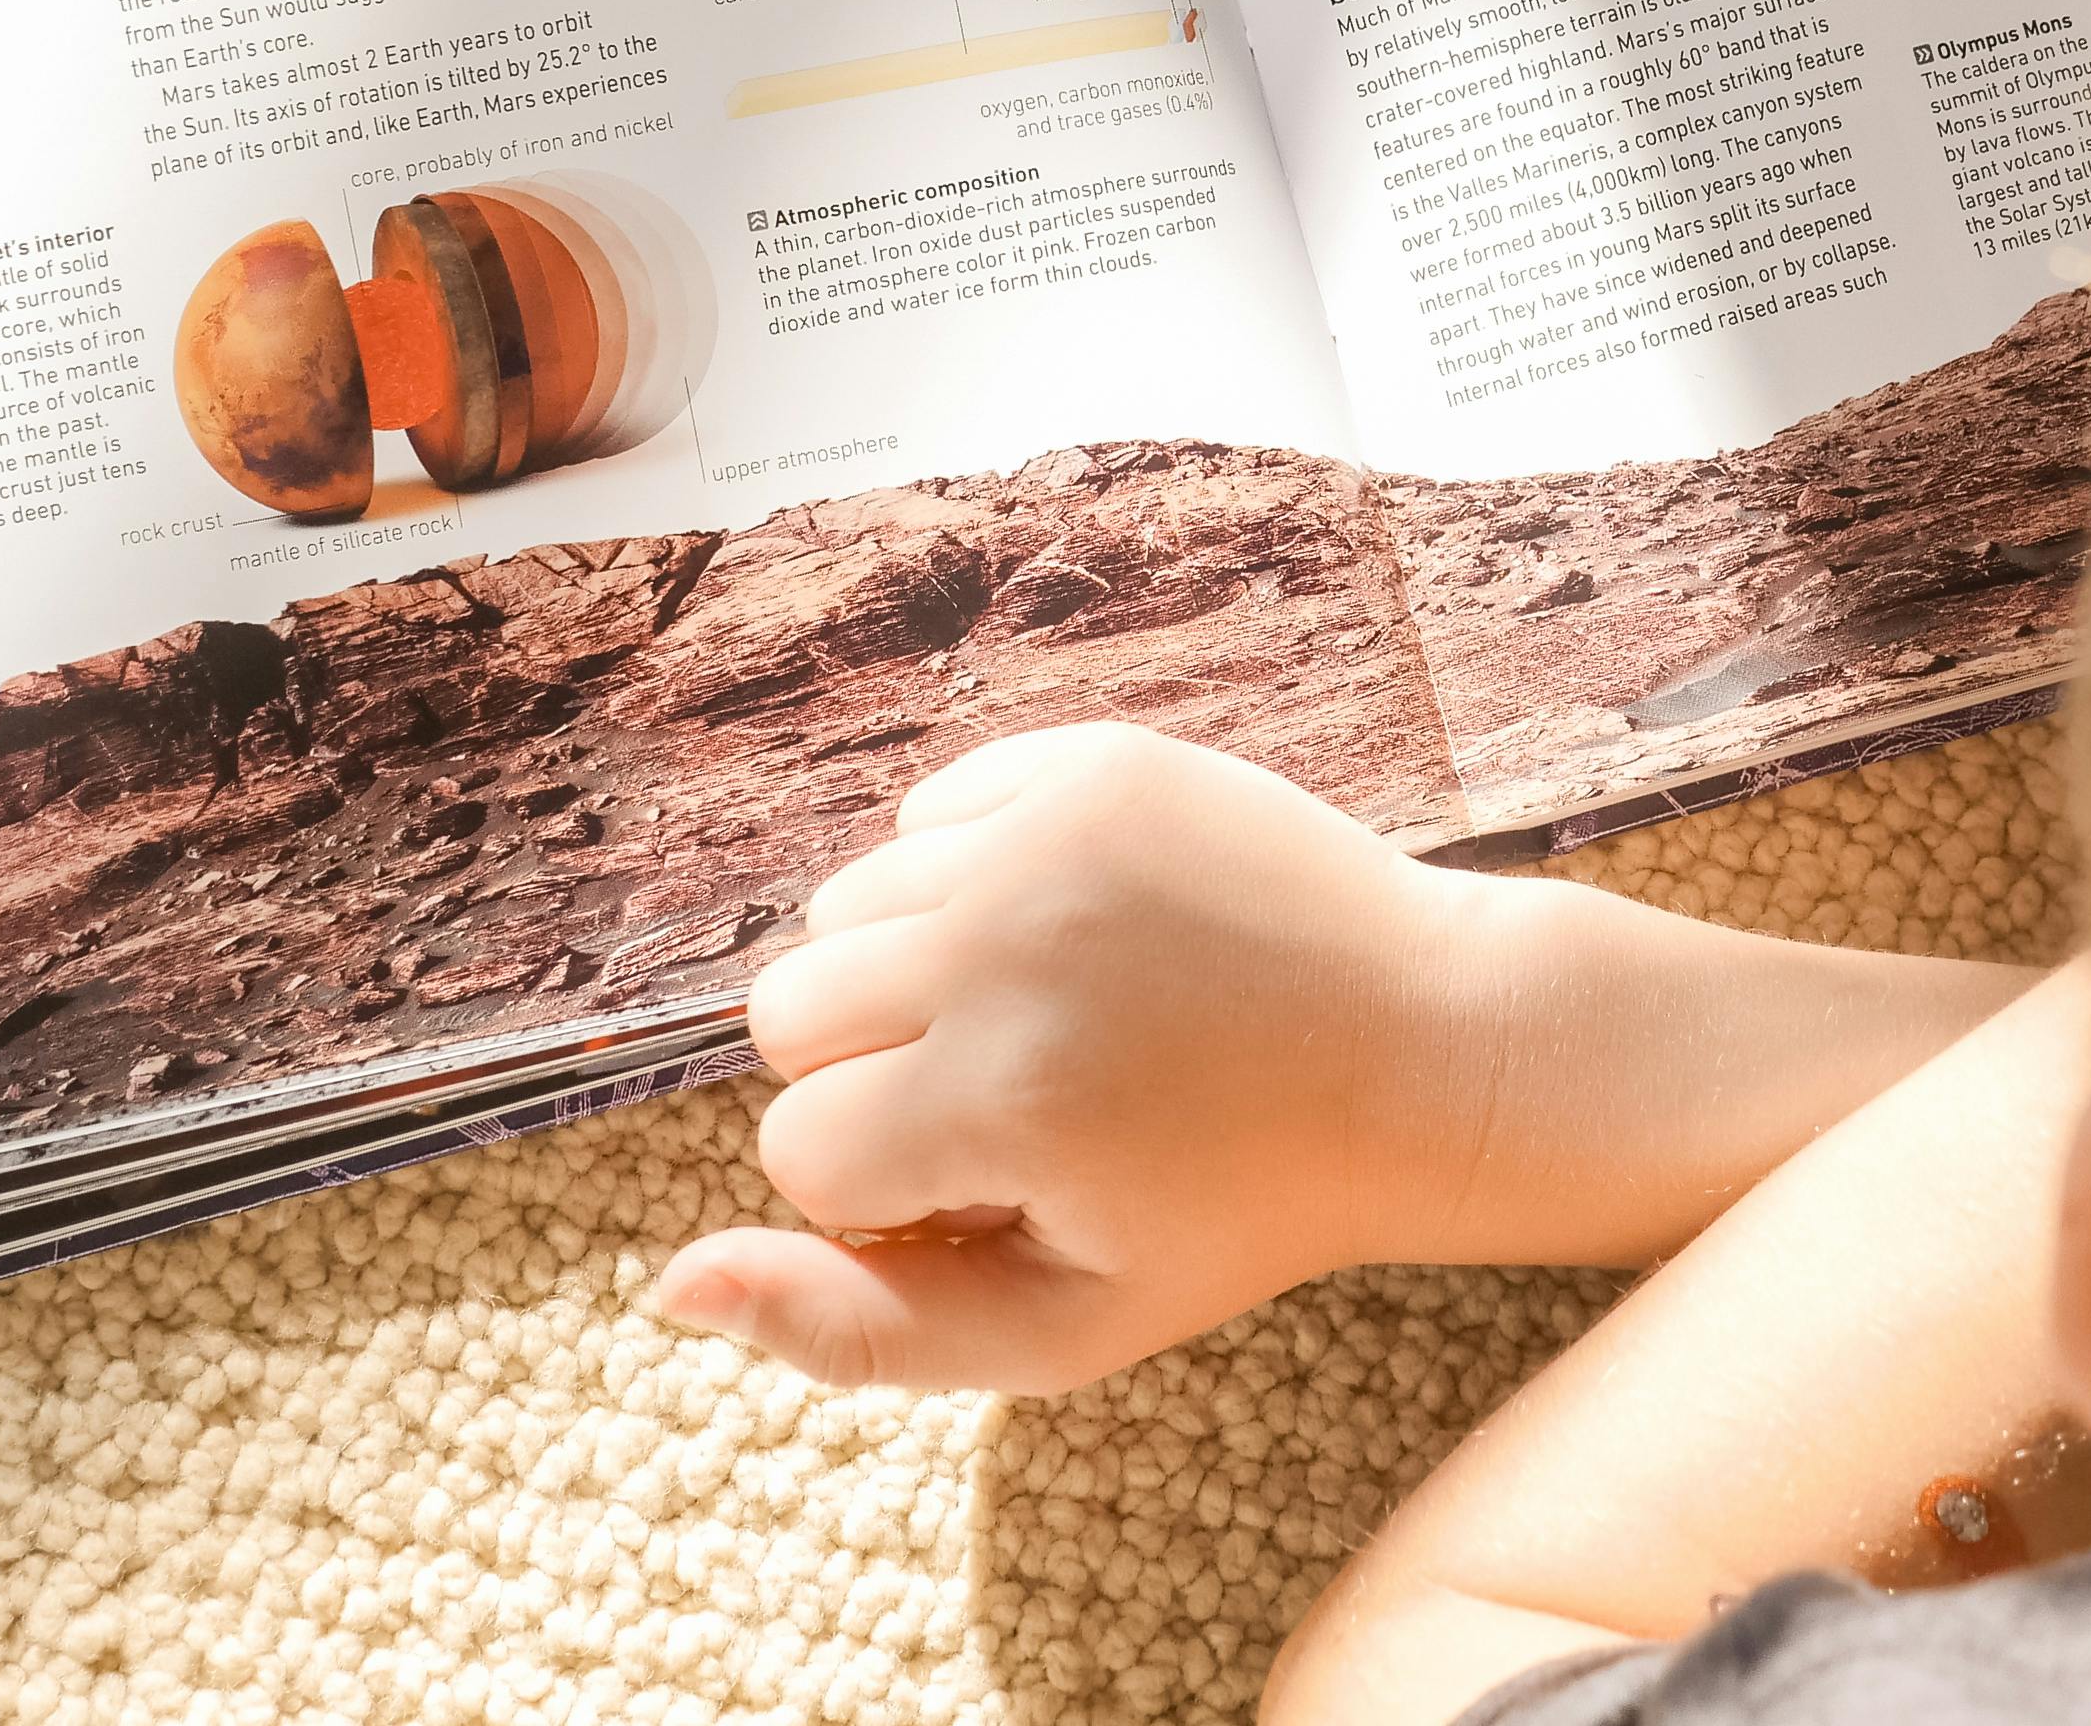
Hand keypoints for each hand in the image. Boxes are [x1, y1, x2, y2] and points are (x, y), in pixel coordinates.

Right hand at [648, 723, 1512, 1393]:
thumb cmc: (1240, 1211)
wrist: (1427, 1052)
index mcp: (1000, 1100)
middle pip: (786, 1011)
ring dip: (916, 972)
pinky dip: (972, 878)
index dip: (896, 1191)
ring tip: (1053, 1015)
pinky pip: (930, 813)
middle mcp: (1007, 945)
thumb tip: (664, 1286)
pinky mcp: (1095, 760)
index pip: (799, 1151)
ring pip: (845, 907)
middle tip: (1016, 1099)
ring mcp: (1051, 834)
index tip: (1013, 1186)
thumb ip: (855, 1331)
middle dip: (873, 1072)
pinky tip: (1083, 934)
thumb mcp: (1064, 1326)